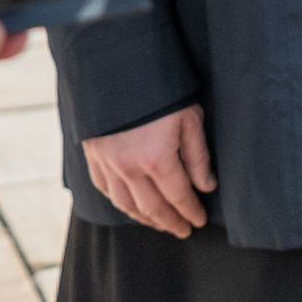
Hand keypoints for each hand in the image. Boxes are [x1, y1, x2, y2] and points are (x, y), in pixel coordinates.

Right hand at [84, 102, 215, 236]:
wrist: (118, 71)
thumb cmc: (161, 94)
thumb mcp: (190, 119)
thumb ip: (198, 157)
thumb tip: (207, 186)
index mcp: (157, 160)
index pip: (178, 197)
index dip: (190, 212)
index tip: (199, 221)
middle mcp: (130, 169)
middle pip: (152, 208)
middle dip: (170, 222)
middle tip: (183, 231)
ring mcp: (108, 165)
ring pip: (126, 205)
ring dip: (145, 218)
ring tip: (160, 223)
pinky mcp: (94, 157)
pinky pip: (105, 190)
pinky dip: (120, 203)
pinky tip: (130, 207)